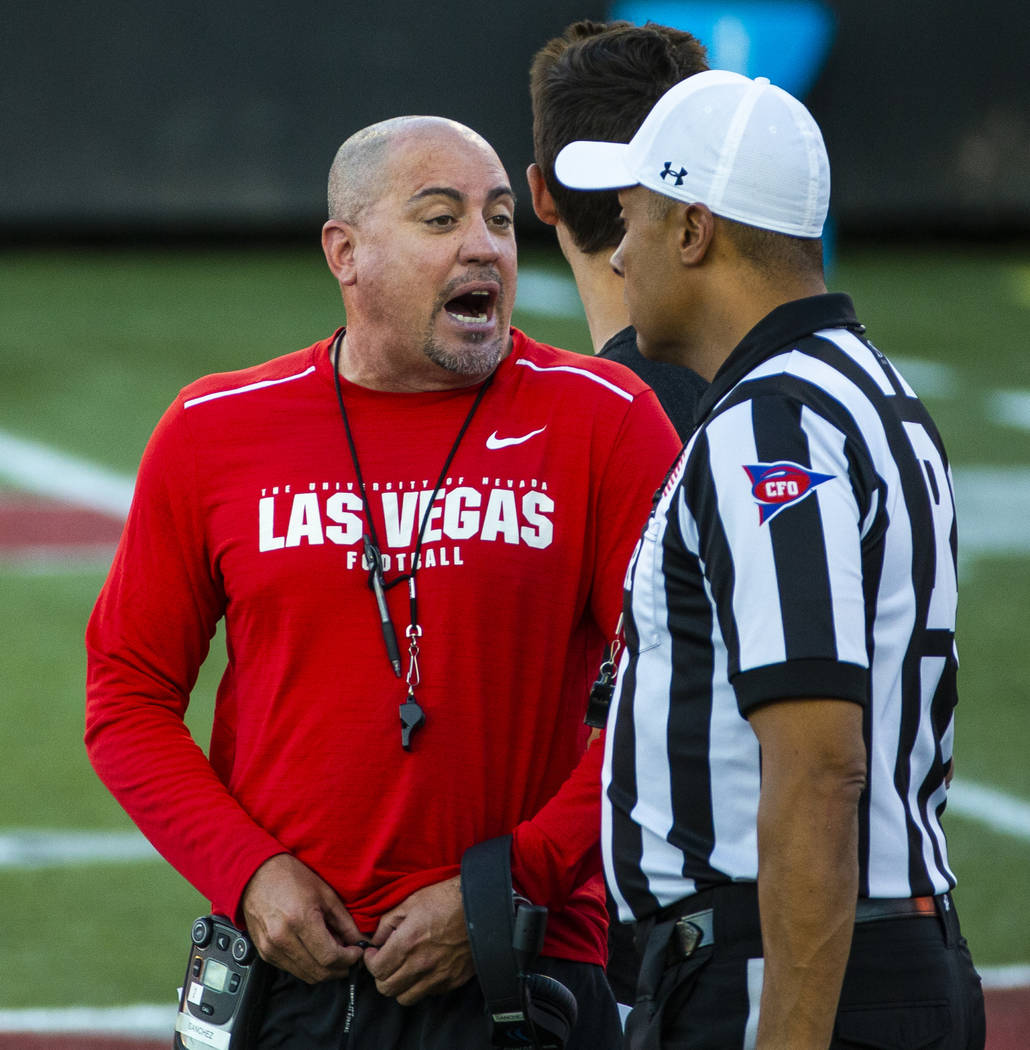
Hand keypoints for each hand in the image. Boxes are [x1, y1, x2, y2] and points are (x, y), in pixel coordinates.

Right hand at [241, 853, 364, 983]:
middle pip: (318, 971)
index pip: (329, 956)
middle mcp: (282, 938)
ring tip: (334, 953)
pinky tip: (316, 951)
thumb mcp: (325, 894)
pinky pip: (292, 969)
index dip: (349, 959)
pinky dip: (308, 966)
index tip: (357, 952)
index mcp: (300, 920)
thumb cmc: (291, 877)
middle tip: (350, 957)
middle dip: (339, 969)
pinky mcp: (264, 954)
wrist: (255, 875)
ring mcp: (271, 948)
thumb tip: (359, 939)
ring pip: (305, 975)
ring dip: (324, 970)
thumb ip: (344, 922)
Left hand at [364, 876, 473, 1004]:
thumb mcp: (411, 901)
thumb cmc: (446, 899)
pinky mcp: (453, 981)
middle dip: (381, 975)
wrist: (482, 905)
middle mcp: (421, 965)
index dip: (370, 961)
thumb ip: (387, 922)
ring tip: (404, 968)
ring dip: (400, 985)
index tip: (374, 952)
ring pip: (406, 998)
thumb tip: (376, 940)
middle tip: (386, 961)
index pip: (376, 969)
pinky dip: (421, 985)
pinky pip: (429, 993)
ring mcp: (438, 976)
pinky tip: (425, 967)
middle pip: (387, 989)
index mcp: (408, 943)